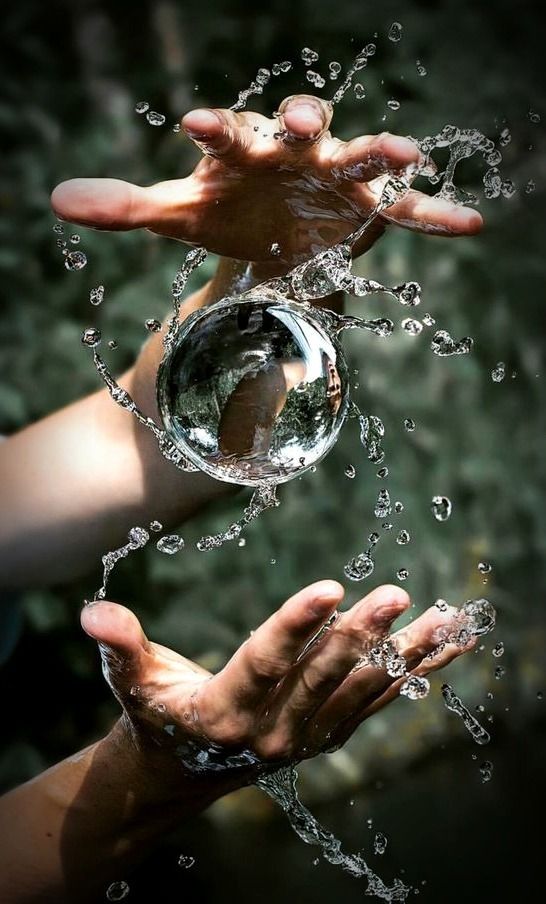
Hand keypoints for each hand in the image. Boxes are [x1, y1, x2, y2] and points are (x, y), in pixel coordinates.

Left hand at [51, 95, 482, 275]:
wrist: (265, 235)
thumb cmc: (221, 212)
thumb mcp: (177, 215)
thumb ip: (127, 206)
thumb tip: (59, 200)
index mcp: (241, 149)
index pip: (227, 132)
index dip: (214, 128)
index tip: (194, 124)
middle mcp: (292, 151)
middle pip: (300, 123)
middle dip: (300, 121)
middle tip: (295, 125)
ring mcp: (334, 174)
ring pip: (361, 154)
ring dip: (380, 151)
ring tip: (405, 154)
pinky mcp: (367, 205)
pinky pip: (407, 210)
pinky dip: (435, 214)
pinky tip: (472, 224)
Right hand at [82, 580, 472, 781]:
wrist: (181, 770)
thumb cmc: (157, 712)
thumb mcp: (133, 679)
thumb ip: (120, 645)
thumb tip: (92, 613)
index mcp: (223, 712)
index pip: (264, 664)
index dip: (295, 626)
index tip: (330, 587)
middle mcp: (271, 732)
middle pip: (322, 677)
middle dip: (361, 635)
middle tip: (395, 594)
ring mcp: (306, 738)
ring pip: (361, 691)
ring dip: (405, 655)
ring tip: (444, 619)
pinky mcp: (327, 734)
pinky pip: (377, 702)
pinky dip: (414, 673)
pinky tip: (447, 645)